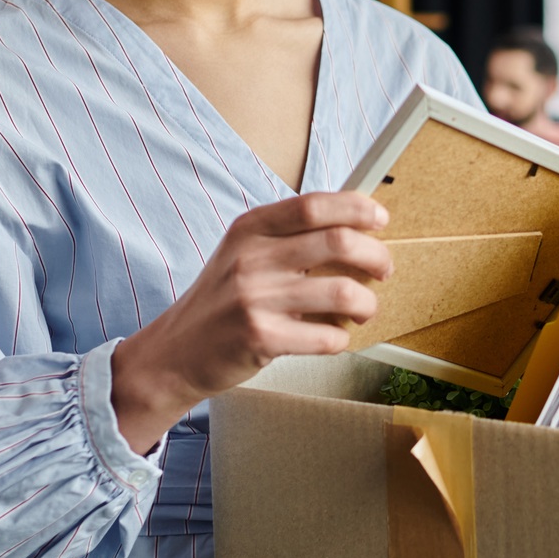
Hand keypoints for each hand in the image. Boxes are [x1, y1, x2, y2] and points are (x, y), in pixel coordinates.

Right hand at [110, 192, 390, 452]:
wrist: (175, 352)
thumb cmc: (221, 302)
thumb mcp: (243, 253)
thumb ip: (288, 236)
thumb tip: (354, 224)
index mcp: (250, 229)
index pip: (314, 205)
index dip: (356, 208)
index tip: (379, 218)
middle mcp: (251, 258)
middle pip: (339, 242)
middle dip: (376, 256)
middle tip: (383, 270)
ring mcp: (255, 299)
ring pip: (343, 292)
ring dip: (367, 303)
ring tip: (365, 309)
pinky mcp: (260, 338)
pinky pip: (327, 336)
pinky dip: (341, 338)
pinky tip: (333, 336)